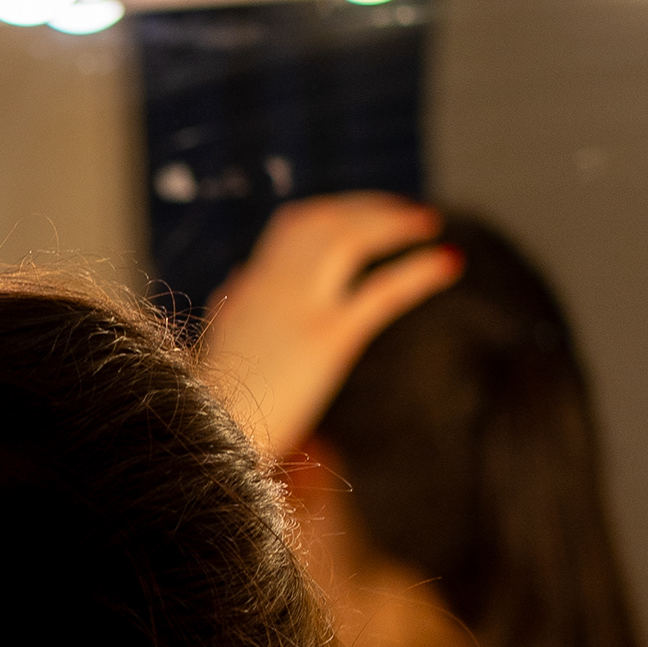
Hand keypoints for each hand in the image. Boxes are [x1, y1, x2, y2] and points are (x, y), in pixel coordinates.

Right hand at [197, 193, 457, 454]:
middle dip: (370, 208)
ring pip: (349, 238)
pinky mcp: (324, 340)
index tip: (365, 214)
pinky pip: (381, 291)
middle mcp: (269, 287)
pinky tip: (450, 262)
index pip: (292, 226)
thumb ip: (232, 309)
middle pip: (325, 220)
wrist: (198, 438)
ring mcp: (296, 309)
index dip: (335, 212)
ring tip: (428, 225)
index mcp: (247, 290)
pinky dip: (418, 271)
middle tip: (410, 214)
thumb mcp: (215, 346)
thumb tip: (238, 282)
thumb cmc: (208, 405)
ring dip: (393, 224)